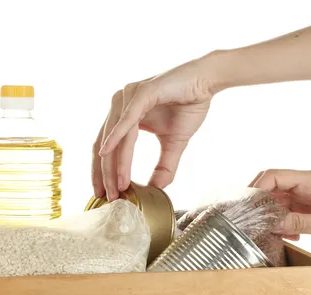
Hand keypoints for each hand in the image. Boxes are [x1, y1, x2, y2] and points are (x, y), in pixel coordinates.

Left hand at [92, 53, 220, 199]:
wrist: (207, 82)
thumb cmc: (189, 105)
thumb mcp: (174, 143)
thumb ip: (163, 166)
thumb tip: (156, 189)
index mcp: (124, 115)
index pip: (107, 147)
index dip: (103, 172)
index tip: (104, 194)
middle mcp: (120, 104)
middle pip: (104, 145)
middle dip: (104, 174)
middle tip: (108, 197)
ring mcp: (128, 96)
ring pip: (114, 137)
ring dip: (113, 164)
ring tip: (117, 186)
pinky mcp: (142, 93)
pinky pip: (126, 121)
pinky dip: (116, 139)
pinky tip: (108, 154)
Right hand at [249, 169, 310, 246]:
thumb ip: (300, 223)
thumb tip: (273, 223)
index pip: (273, 176)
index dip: (256, 188)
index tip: (247, 207)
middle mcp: (307, 185)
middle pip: (272, 188)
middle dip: (260, 204)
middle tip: (252, 222)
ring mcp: (309, 197)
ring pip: (279, 202)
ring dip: (272, 216)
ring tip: (269, 232)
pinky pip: (289, 213)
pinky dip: (284, 223)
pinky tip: (289, 236)